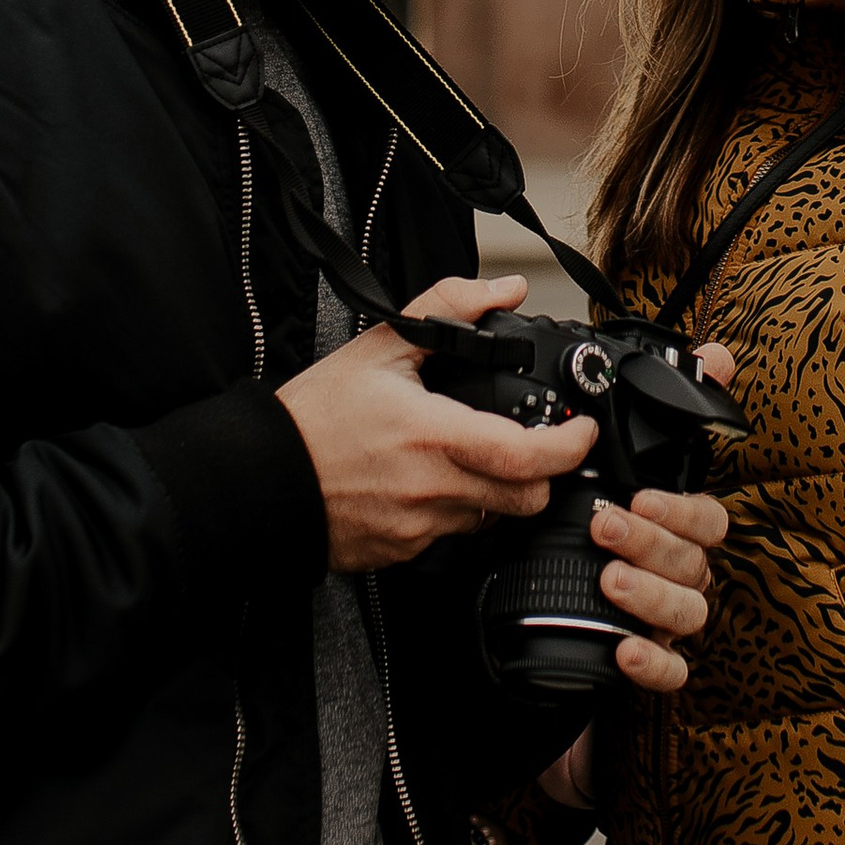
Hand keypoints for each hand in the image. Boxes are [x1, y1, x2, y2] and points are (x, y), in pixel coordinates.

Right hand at [277, 275, 597, 576]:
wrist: (262, 476)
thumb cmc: (314, 416)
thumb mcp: (380, 345)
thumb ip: (449, 308)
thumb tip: (504, 292)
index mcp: (433, 435)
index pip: (528, 457)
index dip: (571, 446)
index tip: (581, 430)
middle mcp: (432, 489)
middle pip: (528, 498)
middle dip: (545, 473)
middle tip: (538, 445)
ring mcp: (419, 527)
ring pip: (493, 518)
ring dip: (500, 491)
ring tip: (475, 458)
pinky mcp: (404, 552)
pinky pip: (453, 536)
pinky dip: (459, 510)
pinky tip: (433, 482)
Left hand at [596, 332, 733, 695]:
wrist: (550, 583)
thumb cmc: (604, 509)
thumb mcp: (629, 453)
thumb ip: (678, 401)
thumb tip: (719, 354)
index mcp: (685, 526)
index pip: (709, 519)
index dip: (681, 511)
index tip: (641, 498)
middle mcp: (686, 571)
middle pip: (693, 563)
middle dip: (650, 544)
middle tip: (603, 525)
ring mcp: (671, 616)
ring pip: (688, 615)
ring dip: (651, 597)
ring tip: (609, 578)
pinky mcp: (651, 658)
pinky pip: (670, 673)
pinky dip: (652, 665)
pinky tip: (623, 651)